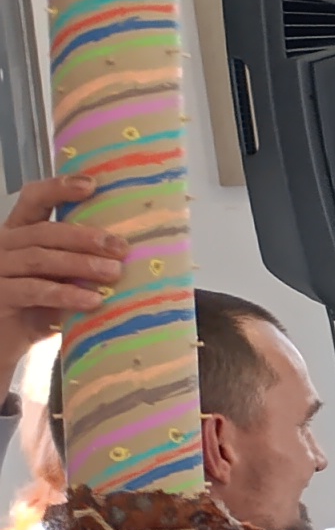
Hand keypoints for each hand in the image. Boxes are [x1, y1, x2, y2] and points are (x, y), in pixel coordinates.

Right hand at [0, 175, 121, 369]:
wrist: (6, 344)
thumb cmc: (38, 309)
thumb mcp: (60, 279)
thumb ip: (78, 262)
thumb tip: (127, 254)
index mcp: (18, 232)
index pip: (33, 200)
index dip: (59, 188)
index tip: (91, 185)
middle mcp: (2, 245)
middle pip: (43, 232)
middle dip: (84, 237)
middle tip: (120, 247)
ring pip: (40, 259)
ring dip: (80, 265)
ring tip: (113, 273)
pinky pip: (34, 291)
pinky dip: (66, 295)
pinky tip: (93, 301)